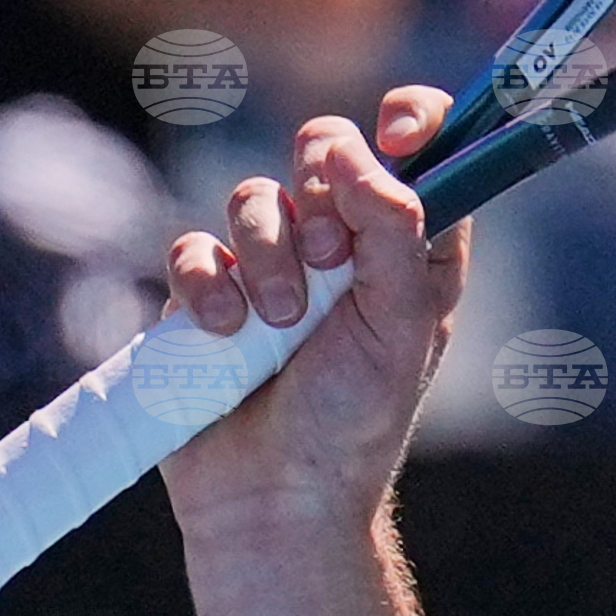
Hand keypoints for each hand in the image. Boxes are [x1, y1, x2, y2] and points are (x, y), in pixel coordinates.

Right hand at [160, 92, 468, 530]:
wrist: (274, 494)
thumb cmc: (355, 421)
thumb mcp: (400, 324)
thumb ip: (394, 229)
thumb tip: (366, 148)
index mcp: (410, 250)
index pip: (424, 150)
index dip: (414, 120)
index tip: (398, 130)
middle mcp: (344, 247)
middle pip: (323, 150)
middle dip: (321, 196)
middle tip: (332, 261)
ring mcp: (270, 265)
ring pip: (253, 196)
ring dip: (267, 256)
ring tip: (279, 326)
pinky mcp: (206, 292)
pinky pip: (192, 245)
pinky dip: (208, 287)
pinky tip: (226, 335)